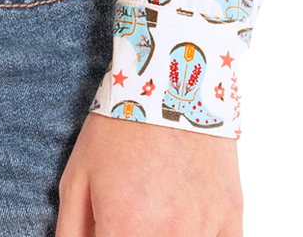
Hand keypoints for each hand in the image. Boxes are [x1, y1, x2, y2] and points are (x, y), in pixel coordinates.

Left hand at [56, 111, 244, 236]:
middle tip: (133, 216)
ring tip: (155, 211)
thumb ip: (71, 232)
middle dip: (132, 234)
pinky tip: (187, 221)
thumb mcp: (78, 176)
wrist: (171, 81)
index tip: (110, 228)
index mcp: (126, 229)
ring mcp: (205, 230)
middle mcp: (169, 236)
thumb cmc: (119, 127)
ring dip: (168, 234)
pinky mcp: (231, 220)